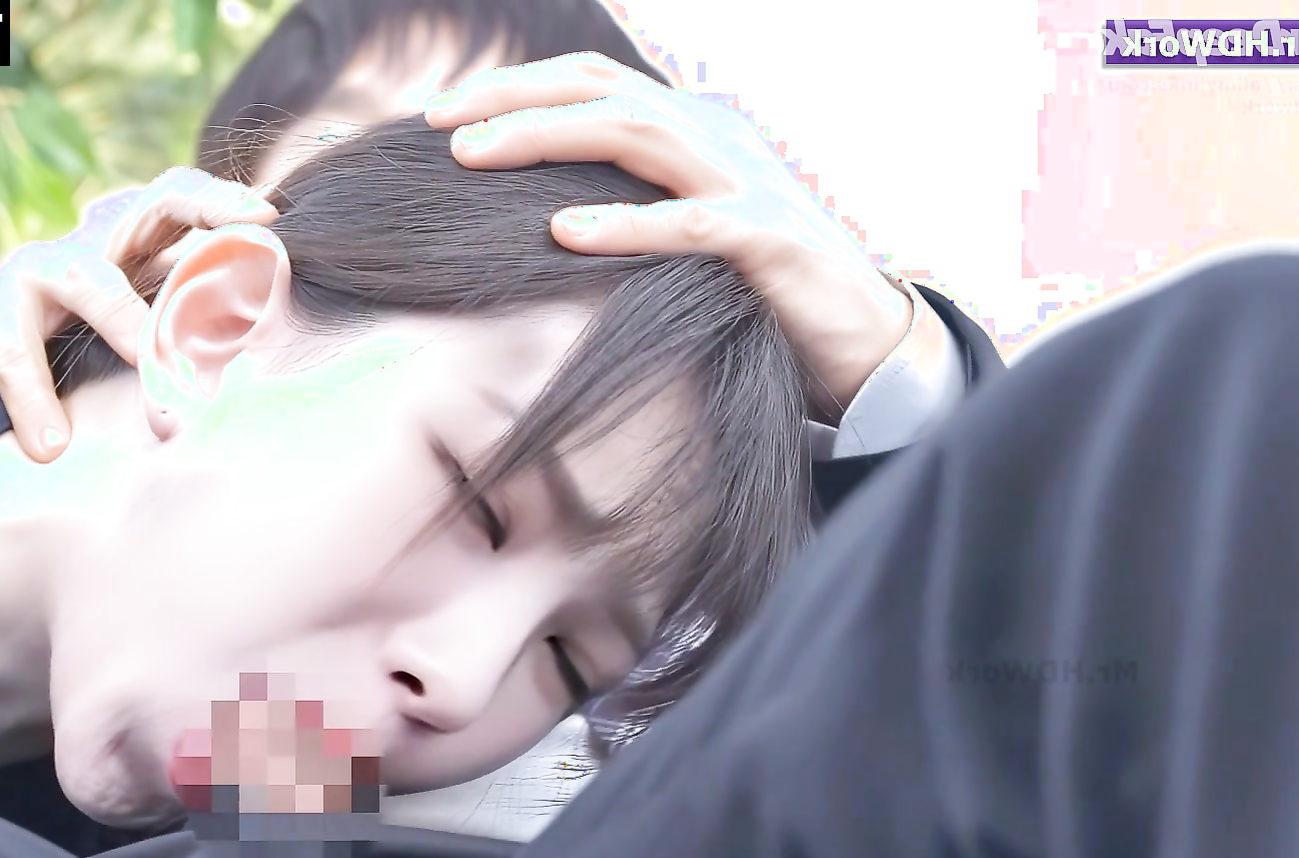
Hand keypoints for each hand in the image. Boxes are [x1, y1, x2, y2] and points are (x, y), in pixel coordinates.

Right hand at [0, 168, 278, 461]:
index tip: (271, 217)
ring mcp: (29, 271)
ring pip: (85, 278)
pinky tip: (51, 446)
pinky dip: (34, 402)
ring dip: (125, 320)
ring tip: (155, 369)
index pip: (178, 203)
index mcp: (125, 250)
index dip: (222, 201)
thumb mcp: (122, 331)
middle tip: (252, 229)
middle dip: (201, 205)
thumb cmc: (57, 348)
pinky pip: (15, 355)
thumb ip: (175, 333)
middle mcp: (83, 247)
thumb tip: (253, 366)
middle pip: (146, 204)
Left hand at [425, 53, 910, 412]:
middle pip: (600, 89)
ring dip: (545, 138)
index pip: (590, 80)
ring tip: (474, 158)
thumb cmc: (754, 289)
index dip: (515, 85)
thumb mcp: (680, 230)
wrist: (860, 336)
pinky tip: (563, 233)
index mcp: (690, 126)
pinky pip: (686, 222)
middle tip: (438, 125)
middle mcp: (715, 135)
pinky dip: (622, 224)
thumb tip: (532, 216)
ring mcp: (744, 180)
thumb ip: (623, 205)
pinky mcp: (767, 238)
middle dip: (512, 98)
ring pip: (634, 132)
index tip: (441, 112)